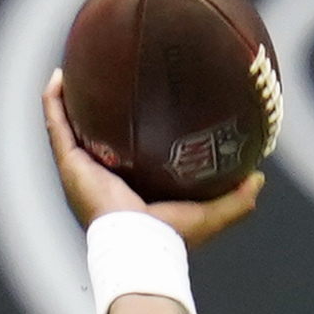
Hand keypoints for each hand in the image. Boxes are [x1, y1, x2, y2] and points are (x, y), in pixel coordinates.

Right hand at [41, 69, 262, 245]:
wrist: (140, 246)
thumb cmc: (171, 237)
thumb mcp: (211, 215)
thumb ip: (237, 199)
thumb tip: (260, 177)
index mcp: (129, 187)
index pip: (126, 153)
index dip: (128, 130)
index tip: (139, 101)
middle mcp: (102, 176)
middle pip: (94, 136)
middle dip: (95, 110)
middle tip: (104, 78)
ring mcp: (81, 169)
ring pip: (68, 126)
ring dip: (67, 98)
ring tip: (73, 67)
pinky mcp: (69, 164)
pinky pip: (56, 125)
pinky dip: (53, 101)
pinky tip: (58, 75)